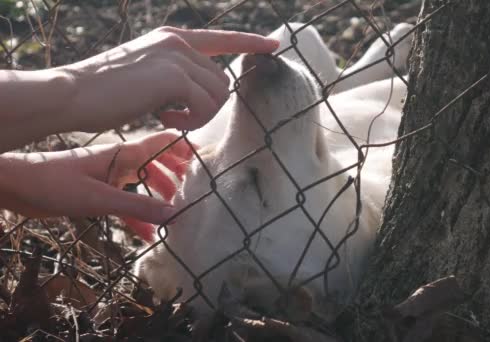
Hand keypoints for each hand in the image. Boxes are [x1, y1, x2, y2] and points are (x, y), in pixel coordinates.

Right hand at [0, 27, 278, 151]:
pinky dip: (189, 120)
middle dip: (208, 107)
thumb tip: (201, 92)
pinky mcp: (174, 76)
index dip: (249, 43)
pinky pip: (204, 106)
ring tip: (168, 118)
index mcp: (171, 40)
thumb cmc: (104, 93)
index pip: (222, 39)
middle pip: (222, 81)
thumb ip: (174, 76)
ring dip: (199, 115)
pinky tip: (163, 119)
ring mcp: (177, 56)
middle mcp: (178, 43)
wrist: (71, 94)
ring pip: (218, 94)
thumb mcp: (145, 76)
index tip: (273, 45)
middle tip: (178, 118)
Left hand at [0, 131, 193, 240]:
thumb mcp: (98, 198)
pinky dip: (139, 216)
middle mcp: (123, 161)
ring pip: (146, 185)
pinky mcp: (100, 191)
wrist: (16, 185)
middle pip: (161, 165)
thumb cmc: (53, 183)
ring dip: (160, 200)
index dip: (188, 149)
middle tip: (196, 197)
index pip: (166, 143)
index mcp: (125, 154)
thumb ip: (137, 207)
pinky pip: (128, 202)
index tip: (207, 164)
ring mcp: (111, 176)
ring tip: (176, 218)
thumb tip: (174, 215)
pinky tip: (147, 235)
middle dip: (180, 180)